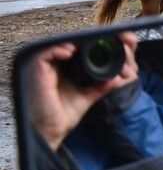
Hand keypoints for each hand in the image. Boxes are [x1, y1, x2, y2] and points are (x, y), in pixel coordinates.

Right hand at [28, 33, 139, 150]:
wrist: (52, 130)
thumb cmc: (64, 114)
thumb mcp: (89, 96)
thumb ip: (102, 86)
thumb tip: (118, 79)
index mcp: (63, 69)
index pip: (74, 49)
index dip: (87, 43)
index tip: (104, 42)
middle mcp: (52, 66)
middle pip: (66, 44)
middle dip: (82, 39)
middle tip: (99, 39)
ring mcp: (44, 68)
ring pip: (55, 45)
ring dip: (71, 42)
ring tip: (84, 44)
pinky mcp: (37, 73)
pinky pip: (44, 54)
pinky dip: (56, 49)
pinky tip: (70, 52)